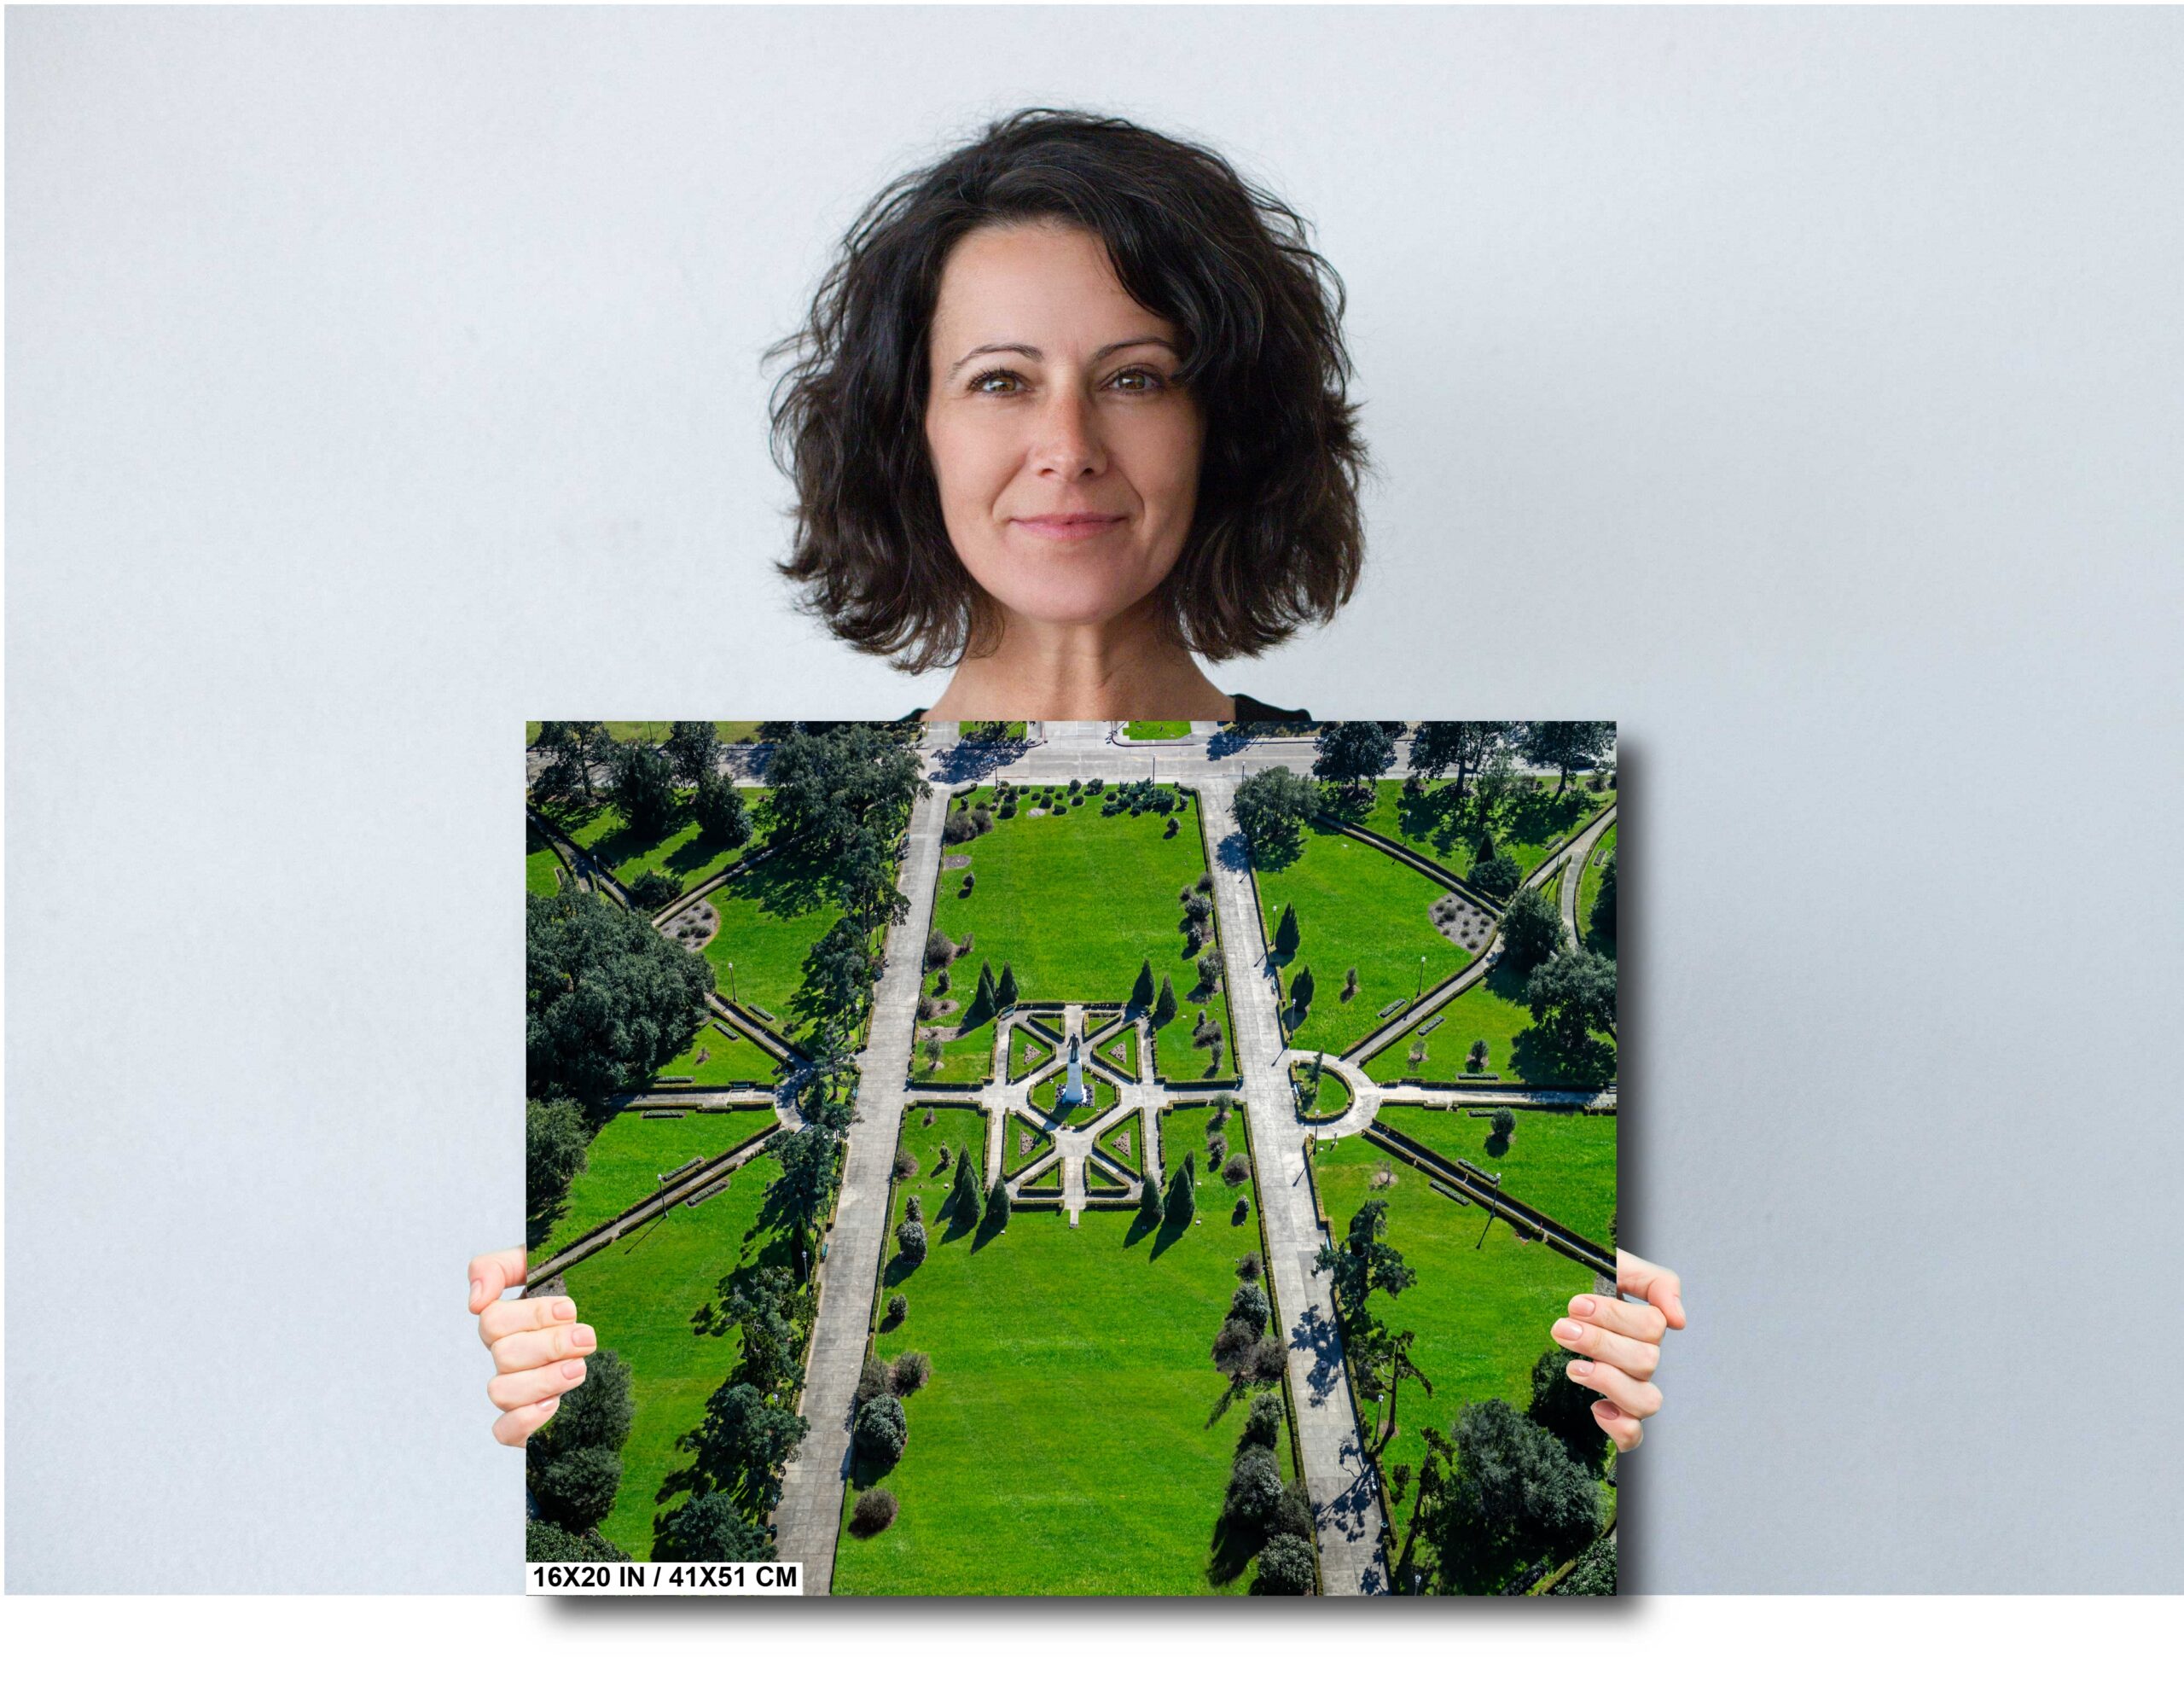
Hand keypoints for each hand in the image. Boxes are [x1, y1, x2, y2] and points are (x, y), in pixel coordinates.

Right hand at [468, 1246, 596, 1446]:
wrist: (614, 1329)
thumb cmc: (575, 1295)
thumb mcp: (543, 1265)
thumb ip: (501, 1267)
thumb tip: (476, 1301)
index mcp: (506, 1322)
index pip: (493, 1320)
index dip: (531, 1315)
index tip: (570, 1310)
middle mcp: (506, 1357)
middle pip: (504, 1355)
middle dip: (550, 1345)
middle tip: (586, 1338)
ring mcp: (515, 1390)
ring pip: (501, 1392)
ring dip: (543, 1380)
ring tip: (579, 1368)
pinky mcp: (526, 1422)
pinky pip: (504, 1431)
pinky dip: (526, 1420)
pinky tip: (555, 1405)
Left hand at [1550, 1249, 1685, 1453]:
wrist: (1558, 1306)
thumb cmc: (1591, 1288)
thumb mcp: (1618, 1267)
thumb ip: (1655, 1281)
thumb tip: (1678, 1319)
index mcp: (1647, 1327)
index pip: (1652, 1327)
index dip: (1615, 1317)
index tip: (1576, 1305)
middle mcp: (1645, 1360)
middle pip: (1645, 1362)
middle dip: (1600, 1344)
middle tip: (1563, 1329)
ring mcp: (1634, 1390)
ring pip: (1647, 1401)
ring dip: (1609, 1383)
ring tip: (1573, 1368)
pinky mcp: (1617, 1416)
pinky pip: (1634, 1436)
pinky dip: (1620, 1428)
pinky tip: (1596, 1408)